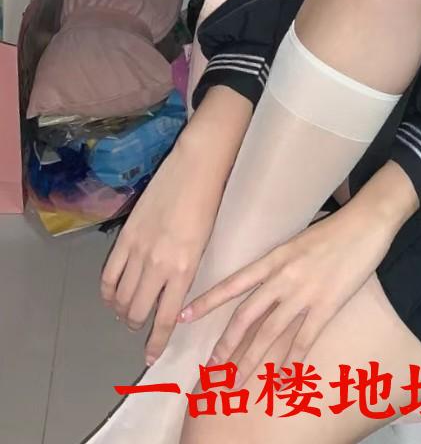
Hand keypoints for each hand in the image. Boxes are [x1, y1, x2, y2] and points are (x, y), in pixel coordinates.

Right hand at [100, 87, 251, 362]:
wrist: (197, 166)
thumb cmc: (210, 203)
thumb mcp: (205, 244)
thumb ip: (186, 271)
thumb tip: (173, 295)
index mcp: (185, 269)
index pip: (166, 318)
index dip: (156, 341)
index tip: (151, 356)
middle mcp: (159, 265)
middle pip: (137, 311)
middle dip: (137, 324)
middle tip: (140, 323)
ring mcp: (139, 251)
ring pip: (120, 298)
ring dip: (122, 310)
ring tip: (127, 310)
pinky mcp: (125, 236)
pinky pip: (108, 275)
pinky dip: (107, 292)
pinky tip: (112, 295)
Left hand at [178, 200, 393, 386]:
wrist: (366, 221)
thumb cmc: (335, 227)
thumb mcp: (299, 239)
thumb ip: (282, 261)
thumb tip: (269, 280)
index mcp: (274, 258)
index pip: (232, 283)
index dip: (206, 301)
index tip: (183, 315)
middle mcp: (282, 277)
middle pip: (245, 316)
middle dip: (226, 345)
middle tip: (212, 367)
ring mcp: (304, 293)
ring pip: (268, 334)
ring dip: (251, 361)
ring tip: (237, 382)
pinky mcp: (326, 305)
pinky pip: (303, 341)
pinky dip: (292, 363)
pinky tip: (284, 380)